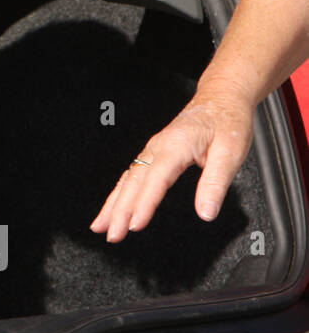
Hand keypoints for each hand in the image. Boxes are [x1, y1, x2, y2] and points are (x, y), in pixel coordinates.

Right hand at [90, 88, 255, 242]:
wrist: (221, 97)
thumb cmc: (227, 122)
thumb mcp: (231, 153)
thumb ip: (216, 183)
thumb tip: (206, 212)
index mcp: (175, 146)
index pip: (156, 179)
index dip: (144, 203)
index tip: (135, 224)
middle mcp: (158, 148)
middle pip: (133, 182)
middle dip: (119, 210)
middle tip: (112, 235)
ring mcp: (152, 150)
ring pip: (127, 180)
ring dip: (113, 204)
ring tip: (100, 226)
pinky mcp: (153, 154)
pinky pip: (131, 176)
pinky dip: (118, 194)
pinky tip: (112, 206)